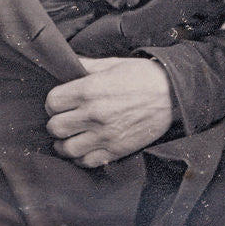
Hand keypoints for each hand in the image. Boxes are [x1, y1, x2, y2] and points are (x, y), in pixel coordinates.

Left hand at [44, 56, 173, 168]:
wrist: (172, 95)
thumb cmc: (142, 76)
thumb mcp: (112, 63)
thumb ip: (86, 66)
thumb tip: (67, 64)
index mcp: (89, 90)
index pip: (52, 102)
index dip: (53, 102)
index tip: (60, 102)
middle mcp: (94, 115)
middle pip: (55, 127)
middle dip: (55, 122)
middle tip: (63, 118)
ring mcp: (105, 135)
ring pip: (67, 149)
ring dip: (64, 143)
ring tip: (69, 136)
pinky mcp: (116, 150)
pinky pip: (87, 162)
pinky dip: (80, 158)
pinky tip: (83, 148)